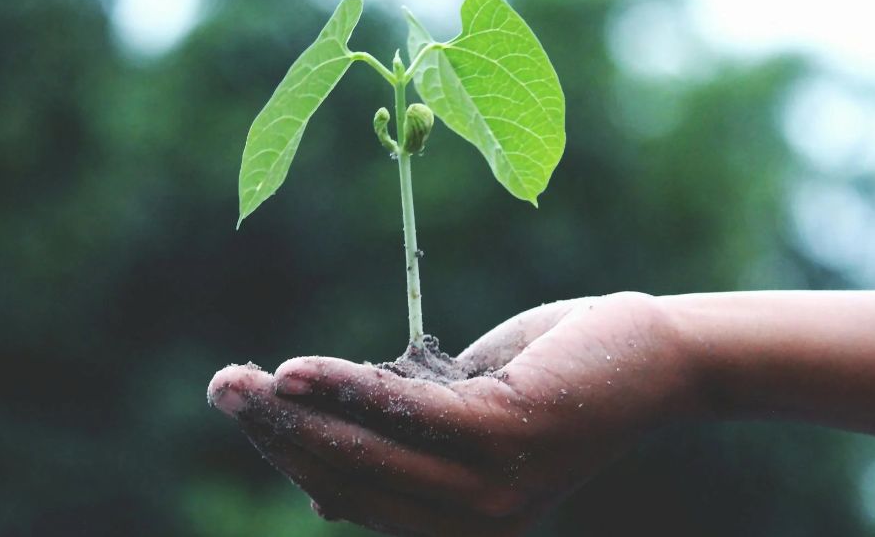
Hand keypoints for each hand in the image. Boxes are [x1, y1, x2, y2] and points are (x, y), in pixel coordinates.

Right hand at [207, 292, 701, 535]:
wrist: (654, 355)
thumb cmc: (557, 374)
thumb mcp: (466, 409)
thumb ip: (405, 431)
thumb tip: (321, 444)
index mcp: (459, 524)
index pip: (352, 497)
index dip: (291, 455)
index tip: (247, 407)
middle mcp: (474, 526)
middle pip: (348, 480)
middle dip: (276, 435)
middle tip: (220, 388)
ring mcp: (492, 489)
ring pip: (367, 454)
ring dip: (295, 415)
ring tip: (240, 381)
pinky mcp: (508, 437)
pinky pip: (407, 414)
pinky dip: (348, 390)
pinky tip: (298, 370)